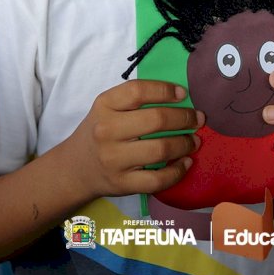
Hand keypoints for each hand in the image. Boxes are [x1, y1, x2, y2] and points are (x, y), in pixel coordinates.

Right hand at [65, 80, 203, 198]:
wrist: (76, 168)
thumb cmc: (100, 131)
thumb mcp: (108, 107)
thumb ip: (136, 100)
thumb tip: (180, 97)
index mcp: (104, 105)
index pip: (138, 91)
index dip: (165, 90)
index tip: (183, 94)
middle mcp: (107, 130)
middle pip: (155, 120)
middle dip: (184, 118)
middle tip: (198, 119)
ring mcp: (114, 159)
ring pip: (160, 149)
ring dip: (185, 144)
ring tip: (195, 141)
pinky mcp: (122, 184)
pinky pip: (158, 179)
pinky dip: (178, 171)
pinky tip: (186, 162)